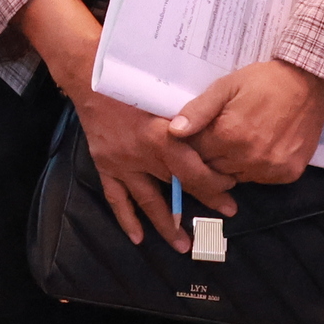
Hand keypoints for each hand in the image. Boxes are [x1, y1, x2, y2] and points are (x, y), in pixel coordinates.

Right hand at [17, 0, 229, 254]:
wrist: (91, 77)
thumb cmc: (134, 81)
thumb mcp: (167, 95)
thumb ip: (191, 117)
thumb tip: (221, 134)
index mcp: (163, 136)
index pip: (195, 171)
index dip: (216, 183)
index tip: (233, 187)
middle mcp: (144, 155)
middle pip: (179, 186)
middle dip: (205, 201)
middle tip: (227, 214)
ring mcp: (123, 164)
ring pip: (148, 201)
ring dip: (166, 225)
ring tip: (183, 245)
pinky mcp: (106, 166)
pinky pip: (117, 198)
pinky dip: (126, 220)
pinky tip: (138, 238)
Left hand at [171, 59, 323, 186]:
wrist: (309, 85)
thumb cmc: (263, 82)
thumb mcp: (226, 86)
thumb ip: (199, 110)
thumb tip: (174, 131)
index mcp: (229, 135)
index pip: (194, 153)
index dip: (191, 143)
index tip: (195, 133)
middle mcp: (248, 158)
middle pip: (212, 169)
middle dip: (208, 155)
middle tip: (217, 135)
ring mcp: (269, 169)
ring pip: (234, 177)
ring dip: (229, 164)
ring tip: (237, 139)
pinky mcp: (286, 175)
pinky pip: (258, 179)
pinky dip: (252, 168)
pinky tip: (257, 148)